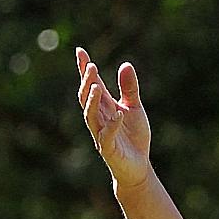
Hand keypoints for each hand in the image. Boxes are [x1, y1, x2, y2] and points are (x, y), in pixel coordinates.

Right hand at [76, 47, 151, 192]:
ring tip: (96, 87)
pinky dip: (112, 125)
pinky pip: (107, 136)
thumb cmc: (133, 137)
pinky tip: (119, 114)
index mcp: (105, 106)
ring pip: (91, 116)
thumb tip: (125, 64)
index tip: (80, 51)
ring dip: (92, 102)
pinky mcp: (109, 149)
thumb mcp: (135, 108)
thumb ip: (129, 88)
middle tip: (90, 66)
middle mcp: (99, 118)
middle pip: (87, 98)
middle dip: (87, 82)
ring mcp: (102, 133)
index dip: (84, 69)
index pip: (92, 85)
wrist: (138, 166)